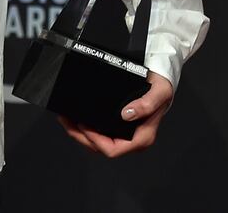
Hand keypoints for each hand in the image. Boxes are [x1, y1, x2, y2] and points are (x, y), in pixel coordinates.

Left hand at [57, 71, 173, 157]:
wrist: (162, 77)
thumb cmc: (161, 86)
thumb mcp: (159, 92)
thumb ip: (145, 105)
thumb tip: (126, 115)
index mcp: (141, 136)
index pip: (114, 149)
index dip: (95, 141)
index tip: (83, 125)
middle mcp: (132, 138)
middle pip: (101, 148)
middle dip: (81, 137)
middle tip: (65, 121)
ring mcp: (125, 132)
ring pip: (98, 141)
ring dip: (80, 133)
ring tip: (66, 118)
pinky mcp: (119, 124)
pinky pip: (100, 131)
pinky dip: (86, 127)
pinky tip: (77, 116)